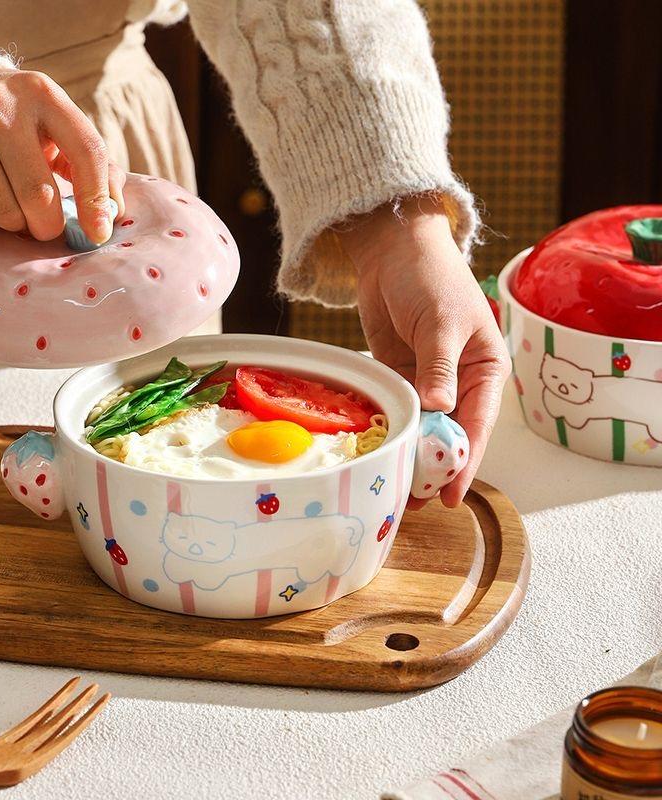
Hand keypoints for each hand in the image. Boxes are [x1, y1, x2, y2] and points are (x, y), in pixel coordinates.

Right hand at [0, 68, 125, 242]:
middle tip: (47, 227)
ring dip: (17, 225)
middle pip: (39, 195)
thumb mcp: (55, 126)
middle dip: (49, 225)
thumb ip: (93, 163)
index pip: (87, 152)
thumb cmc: (16, 124)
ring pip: (6, 213)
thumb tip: (114, 213)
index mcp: (43, 94)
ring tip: (13, 207)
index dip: (97, 200)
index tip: (99, 232)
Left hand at [340, 196, 510, 507]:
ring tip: (395, 489)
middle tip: (416, 500)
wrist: (391, 248)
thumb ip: (437, 368)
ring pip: (422, 428)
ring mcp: (427, 380)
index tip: (451, 493)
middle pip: (449, 433)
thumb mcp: (439, 323)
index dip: (464, 460)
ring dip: (411, 455)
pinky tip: (381, 454)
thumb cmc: (428, 276)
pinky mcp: (399, 375)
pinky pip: (398, 411)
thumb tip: (438, 410)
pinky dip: (392, 432)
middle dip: (434, 466)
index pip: (476, 423)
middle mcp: (459, 379)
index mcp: (485, 368)